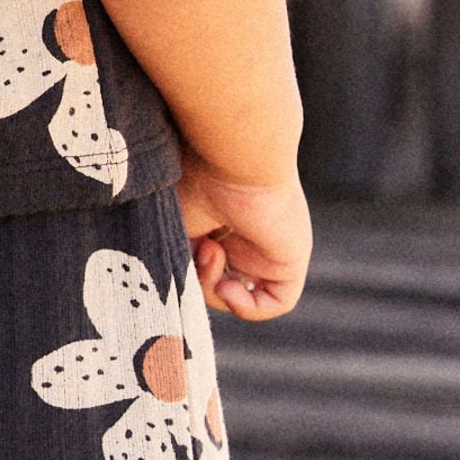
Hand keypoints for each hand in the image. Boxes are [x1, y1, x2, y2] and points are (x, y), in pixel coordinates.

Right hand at [177, 157, 311, 321]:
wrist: (234, 153)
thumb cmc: (195, 172)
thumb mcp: (170, 220)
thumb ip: (173, 252)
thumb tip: (172, 287)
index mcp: (216, 218)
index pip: (200, 258)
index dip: (183, 266)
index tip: (170, 251)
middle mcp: (244, 233)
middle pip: (216, 278)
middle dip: (196, 276)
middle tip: (191, 249)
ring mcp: (267, 247)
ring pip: (240, 291)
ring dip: (214, 288)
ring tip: (210, 252)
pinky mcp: (290, 259)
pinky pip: (275, 302)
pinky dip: (246, 306)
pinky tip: (227, 284)